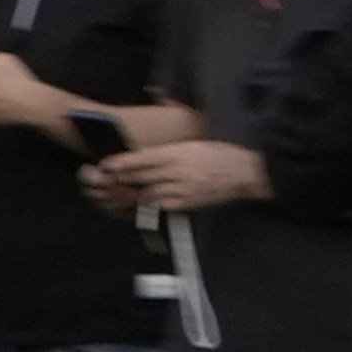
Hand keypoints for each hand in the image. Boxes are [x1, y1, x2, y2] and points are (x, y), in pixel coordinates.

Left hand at [92, 134, 265, 213]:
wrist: (246, 172)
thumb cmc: (218, 156)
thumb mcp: (192, 146)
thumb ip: (167, 153)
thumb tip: (142, 158)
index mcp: (178, 152)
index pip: (141, 158)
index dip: (121, 163)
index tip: (105, 165)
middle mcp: (178, 170)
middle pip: (140, 176)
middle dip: (121, 179)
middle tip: (106, 181)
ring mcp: (182, 188)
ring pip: (148, 193)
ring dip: (134, 193)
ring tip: (124, 193)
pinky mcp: (188, 203)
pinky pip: (162, 206)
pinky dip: (151, 205)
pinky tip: (145, 203)